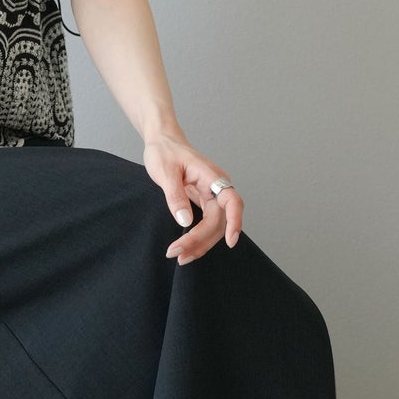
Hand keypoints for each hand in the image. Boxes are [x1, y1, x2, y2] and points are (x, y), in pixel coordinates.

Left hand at [143, 132, 243, 264]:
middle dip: (201, 240)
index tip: (231, 241)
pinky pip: (207, 223)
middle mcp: (216, 187)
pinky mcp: (204, 201)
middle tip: (178, 254)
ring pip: (214, 226)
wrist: (163, 141)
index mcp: (211, 176)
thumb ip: (175, 196)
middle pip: (219, 220)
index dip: (235, 221)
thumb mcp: (165, 172)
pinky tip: (187, 248)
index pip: (232, 201)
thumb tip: (185, 222)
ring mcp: (211, 195)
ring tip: (181, 257)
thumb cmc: (165, 151)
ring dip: (200, 243)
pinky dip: (198, 237)